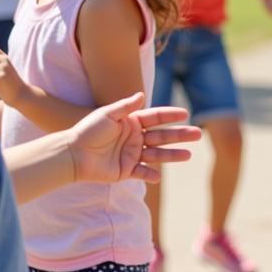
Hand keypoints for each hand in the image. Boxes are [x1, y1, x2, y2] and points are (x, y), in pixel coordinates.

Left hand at [67, 94, 199, 184]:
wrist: (73, 154)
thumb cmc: (88, 131)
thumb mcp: (107, 114)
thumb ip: (126, 106)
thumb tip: (143, 94)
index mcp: (131, 123)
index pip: (156, 118)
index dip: (170, 116)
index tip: (186, 114)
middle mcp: (135, 138)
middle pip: (162, 136)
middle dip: (180, 135)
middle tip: (198, 134)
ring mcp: (132, 155)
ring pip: (157, 154)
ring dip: (173, 155)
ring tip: (189, 155)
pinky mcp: (126, 170)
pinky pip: (142, 173)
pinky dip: (150, 175)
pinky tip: (159, 176)